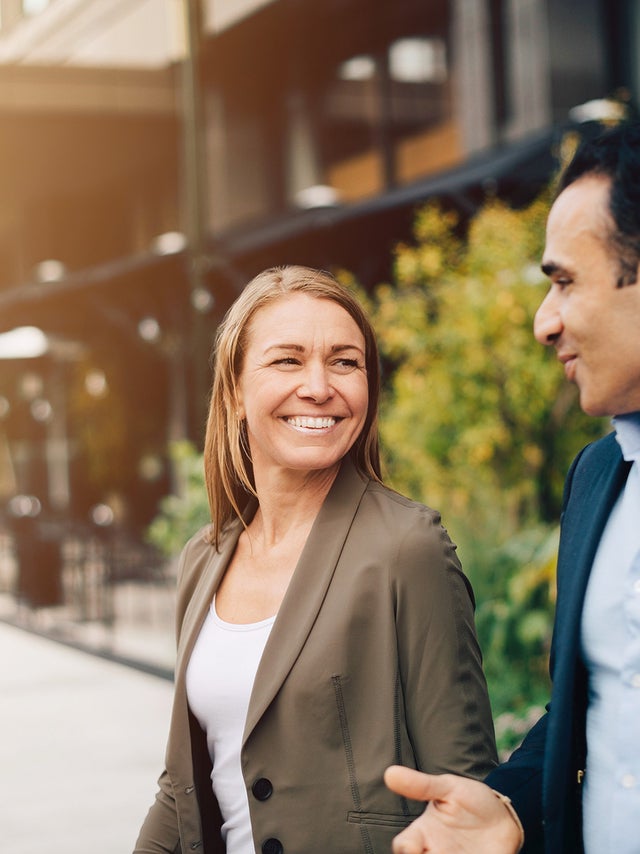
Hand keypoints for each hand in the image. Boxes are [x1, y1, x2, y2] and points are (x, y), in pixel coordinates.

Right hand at [384, 766, 523, 853]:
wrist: (503, 815)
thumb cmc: (470, 800)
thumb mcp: (448, 787)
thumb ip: (421, 785)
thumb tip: (389, 772)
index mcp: (425, 834)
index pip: (404, 846)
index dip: (405, 849)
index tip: (413, 848)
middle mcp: (436, 852)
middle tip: (436, 853)